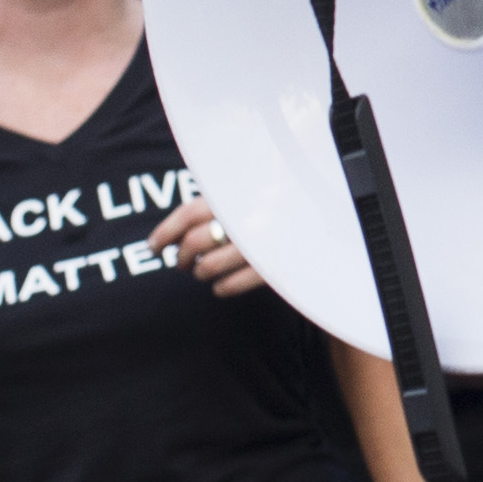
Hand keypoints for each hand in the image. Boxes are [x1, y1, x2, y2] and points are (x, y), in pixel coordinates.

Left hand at [150, 198, 267, 299]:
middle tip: (180, 263)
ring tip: (202, 272)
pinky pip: (231, 285)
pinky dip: (220, 288)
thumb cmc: (274, 208)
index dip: (165, 232)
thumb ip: (217, 203)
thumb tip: (172, 235)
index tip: (153, 247)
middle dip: (181, 257)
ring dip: (199, 272)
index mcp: (236, 195)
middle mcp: (245, 217)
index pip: (188, 214)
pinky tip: (219, 286)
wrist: (329, 220)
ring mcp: (257, 244)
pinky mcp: (269, 268)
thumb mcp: (249, 193)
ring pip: (208, 266)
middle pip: (193, 242)